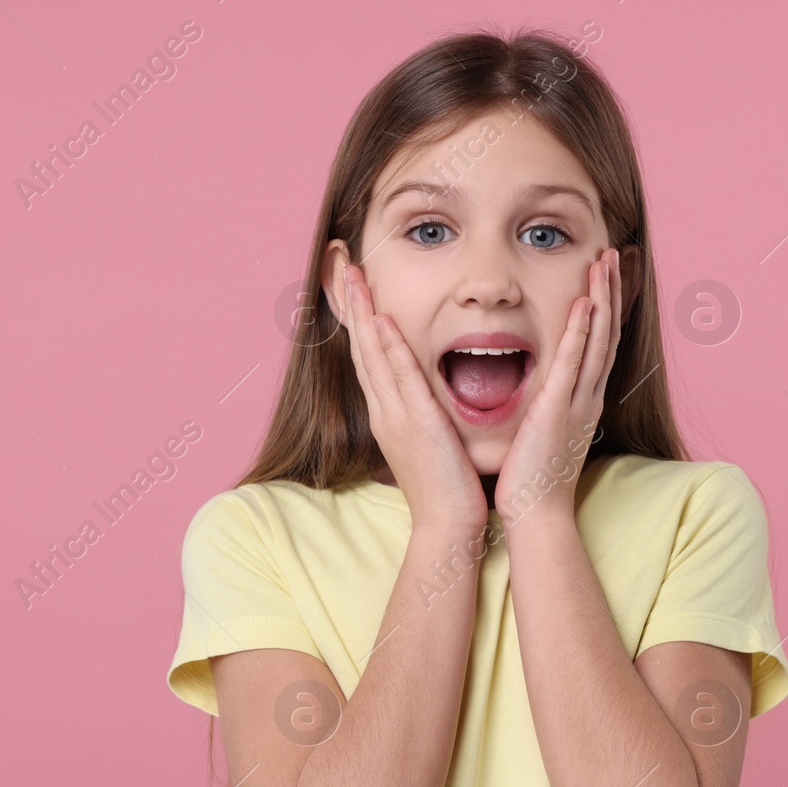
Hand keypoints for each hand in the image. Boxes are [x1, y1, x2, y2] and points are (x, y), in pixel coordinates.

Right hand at [342, 263, 487, 534]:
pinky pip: (399, 379)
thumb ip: (424, 411)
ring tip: (353, 276)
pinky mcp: (415, 424)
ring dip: (362, 313)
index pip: (369, 354)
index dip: (359, 317)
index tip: (353, 282)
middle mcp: (385, 409)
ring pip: (372, 354)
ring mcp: (396, 416)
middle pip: (361, 345)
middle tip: (340, 262)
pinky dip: (388, 348)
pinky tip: (381, 321)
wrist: (447, 524)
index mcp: (389, 412)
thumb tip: (425, 391)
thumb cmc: (446, 485)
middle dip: (351, 303)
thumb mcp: (430, 439)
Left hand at [495, 248, 620, 527]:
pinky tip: (585, 302)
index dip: (603, 308)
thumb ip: (544, 408)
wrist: (535, 513)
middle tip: (609, 254)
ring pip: (597, 339)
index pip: (597, 345)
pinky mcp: (559, 409)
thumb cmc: (533, 479)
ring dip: (602, 297)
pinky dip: (583, 331)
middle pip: (605, 333)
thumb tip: (539, 394)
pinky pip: (575, 362)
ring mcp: (578, 401)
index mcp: (581, 401)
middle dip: (609, 291)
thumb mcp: (543, 433)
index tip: (601, 277)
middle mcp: (587, 396)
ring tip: (603, 261)